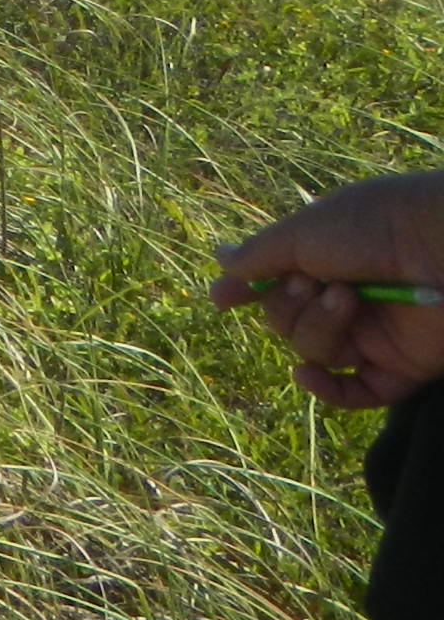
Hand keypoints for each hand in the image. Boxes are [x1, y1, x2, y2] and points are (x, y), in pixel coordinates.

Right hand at [214, 170, 443, 408]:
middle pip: (286, 323)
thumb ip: (259, 256)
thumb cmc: (376, 226)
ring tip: (347, 299)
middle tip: (313, 283)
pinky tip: (307, 374)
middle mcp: (344, 299)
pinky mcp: (400, 366)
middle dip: (288, 306)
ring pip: (316, 351)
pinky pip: (356, 392)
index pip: (273, 285)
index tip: (224, 298)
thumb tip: (219, 259)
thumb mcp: (304, 233)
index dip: (246, 293)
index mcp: (323, 261)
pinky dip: (328, 389)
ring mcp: (372, 334)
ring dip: (319, 328)